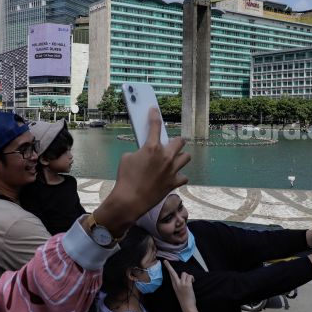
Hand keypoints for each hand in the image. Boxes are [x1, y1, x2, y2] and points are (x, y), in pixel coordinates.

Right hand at [95, 108, 190, 235]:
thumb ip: (139, 151)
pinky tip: (173, 176)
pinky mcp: (174, 183)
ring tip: (174, 159)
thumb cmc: (125, 178)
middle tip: (170, 143)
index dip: (154, 116)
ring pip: (186, 157)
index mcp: (152, 147)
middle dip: (175, 140)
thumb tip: (145, 152)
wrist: (130, 200)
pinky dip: (179, 175)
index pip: (155, 126)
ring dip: (180, 156)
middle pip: (179, 141)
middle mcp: (165, 157)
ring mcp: (172, 170)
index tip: (155, 110)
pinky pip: (183, 176)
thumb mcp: (127, 158)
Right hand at [163, 260, 197, 311]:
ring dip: (188, 276)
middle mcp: (177, 284)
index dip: (168, 268)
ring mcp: (182, 284)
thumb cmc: (184, 299)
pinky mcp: (187, 285)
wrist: (187, 305)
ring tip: (190, 281)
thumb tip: (180, 277)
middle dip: (169, 266)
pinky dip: (192, 278)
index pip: (170, 275)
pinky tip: (193, 282)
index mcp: (174, 285)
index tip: (165, 262)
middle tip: (165, 261)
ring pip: (184, 273)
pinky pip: (190, 277)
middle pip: (172, 273)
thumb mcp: (178, 291)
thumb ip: (178, 283)